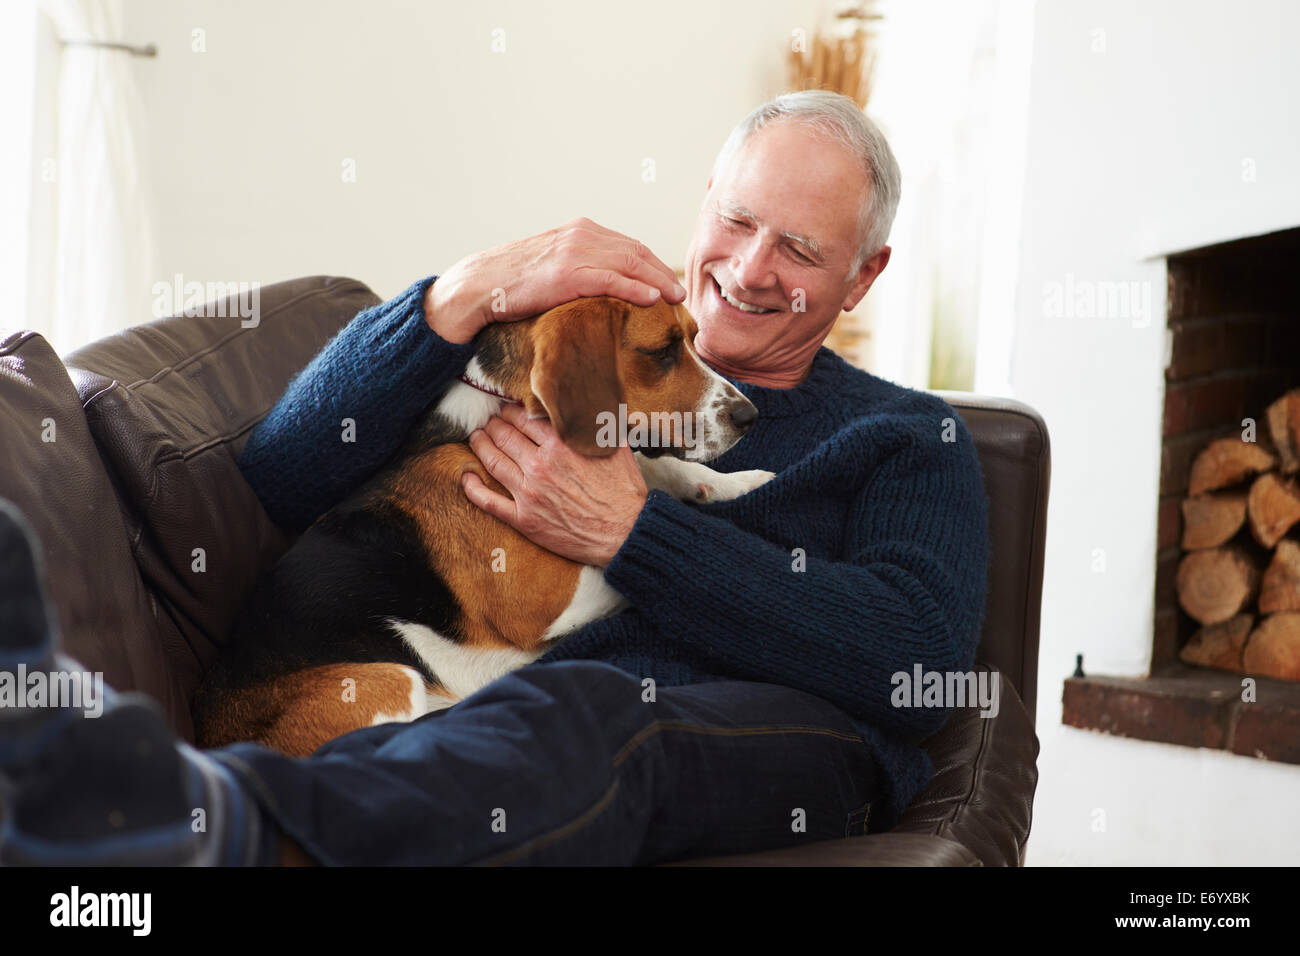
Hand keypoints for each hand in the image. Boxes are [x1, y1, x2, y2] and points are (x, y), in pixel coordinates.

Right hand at [424, 217, 685, 342]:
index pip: (628, 245)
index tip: (669, 283)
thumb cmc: (512, 283)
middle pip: (636, 252)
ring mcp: (574, 252)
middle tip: (681, 295)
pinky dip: (635, 288)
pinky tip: (653, 299)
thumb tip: (601, 288)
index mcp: (580, 231)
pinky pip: (611, 279)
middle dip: (662, 272)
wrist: (478, 285)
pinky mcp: (567, 274)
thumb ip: (578, 267)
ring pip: (629, 263)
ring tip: (675, 299)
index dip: (653, 264)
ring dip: (658, 281)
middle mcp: (581, 235)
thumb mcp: (551, 265)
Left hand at [460, 403, 647, 566]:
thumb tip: (592, 405)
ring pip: (492, 461)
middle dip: (494, 423)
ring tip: (475, 436)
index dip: (513, 410)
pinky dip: (473, 487)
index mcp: (561, 444)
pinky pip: (489, 501)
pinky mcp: (524, 519)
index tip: (509, 408)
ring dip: (480, 444)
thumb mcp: (616, 447)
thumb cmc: (623, 491)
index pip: (525, 418)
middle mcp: (540, 465)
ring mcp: (529, 493)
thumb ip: (597, 424)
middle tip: (490, 420)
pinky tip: (466, 477)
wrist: (625, 533)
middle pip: (504, 435)